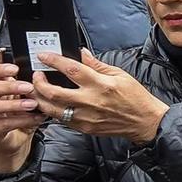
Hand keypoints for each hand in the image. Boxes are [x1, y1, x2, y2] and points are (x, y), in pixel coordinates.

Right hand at [0, 61, 48, 174]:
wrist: (15, 140)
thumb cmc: (20, 115)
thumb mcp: (27, 98)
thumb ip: (30, 88)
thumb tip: (44, 76)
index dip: (0, 69)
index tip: (15, 69)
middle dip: (9, 86)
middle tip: (28, 88)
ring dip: (14, 104)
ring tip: (32, 104)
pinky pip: (2, 124)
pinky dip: (21, 121)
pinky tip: (34, 119)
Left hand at [29, 50, 169, 145]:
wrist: (145, 121)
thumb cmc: (135, 97)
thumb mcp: (120, 75)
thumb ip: (97, 65)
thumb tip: (82, 53)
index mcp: (101, 85)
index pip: (71, 69)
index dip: (54, 61)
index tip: (44, 56)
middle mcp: (91, 101)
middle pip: (54, 92)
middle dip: (39, 82)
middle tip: (37, 75)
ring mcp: (85, 117)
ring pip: (51, 109)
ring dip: (39, 98)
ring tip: (37, 90)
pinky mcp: (84, 128)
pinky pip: (60, 119)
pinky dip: (51, 110)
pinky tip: (49, 103)